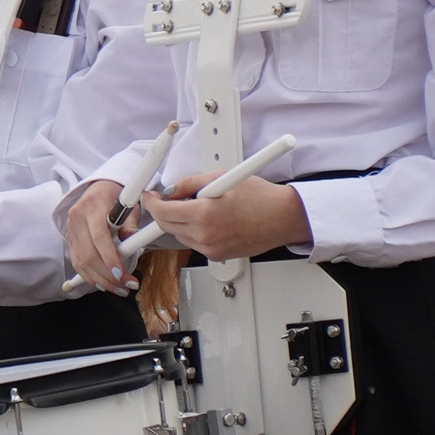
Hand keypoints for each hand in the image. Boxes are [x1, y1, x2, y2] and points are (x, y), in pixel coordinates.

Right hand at [59, 180, 135, 294]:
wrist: (98, 188)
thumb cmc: (116, 197)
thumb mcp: (129, 206)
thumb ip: (130, 224)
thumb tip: (132, 241)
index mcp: (92, 206)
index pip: (99, 237)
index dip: (109, 258)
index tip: (121, 274)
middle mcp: (77, 218)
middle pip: (88, 254)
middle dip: (107, 275)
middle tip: (126, 287)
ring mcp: (70, 228)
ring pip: (81, 261)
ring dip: (100, 280)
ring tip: (118, 289)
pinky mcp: (69, 238)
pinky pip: (77, 261)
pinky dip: (89, 275)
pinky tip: (102, 283)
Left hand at [143, 172, 310, 263]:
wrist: (284, 217)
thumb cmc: (261, 197)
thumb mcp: (221, 179)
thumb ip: (190, 184)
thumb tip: (171, 190)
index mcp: (204, 214)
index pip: (162, 211)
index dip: (151, 202)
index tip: (149, 196)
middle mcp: (205, 235)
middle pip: (167, 226)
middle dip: (162, 211)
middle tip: (166, 199)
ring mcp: (212, 248)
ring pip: (179, 235)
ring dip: (179, 221)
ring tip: (196, 206)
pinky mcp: (218, 255)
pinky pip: (195, 243)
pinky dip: (194, 231)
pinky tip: (208, 219)